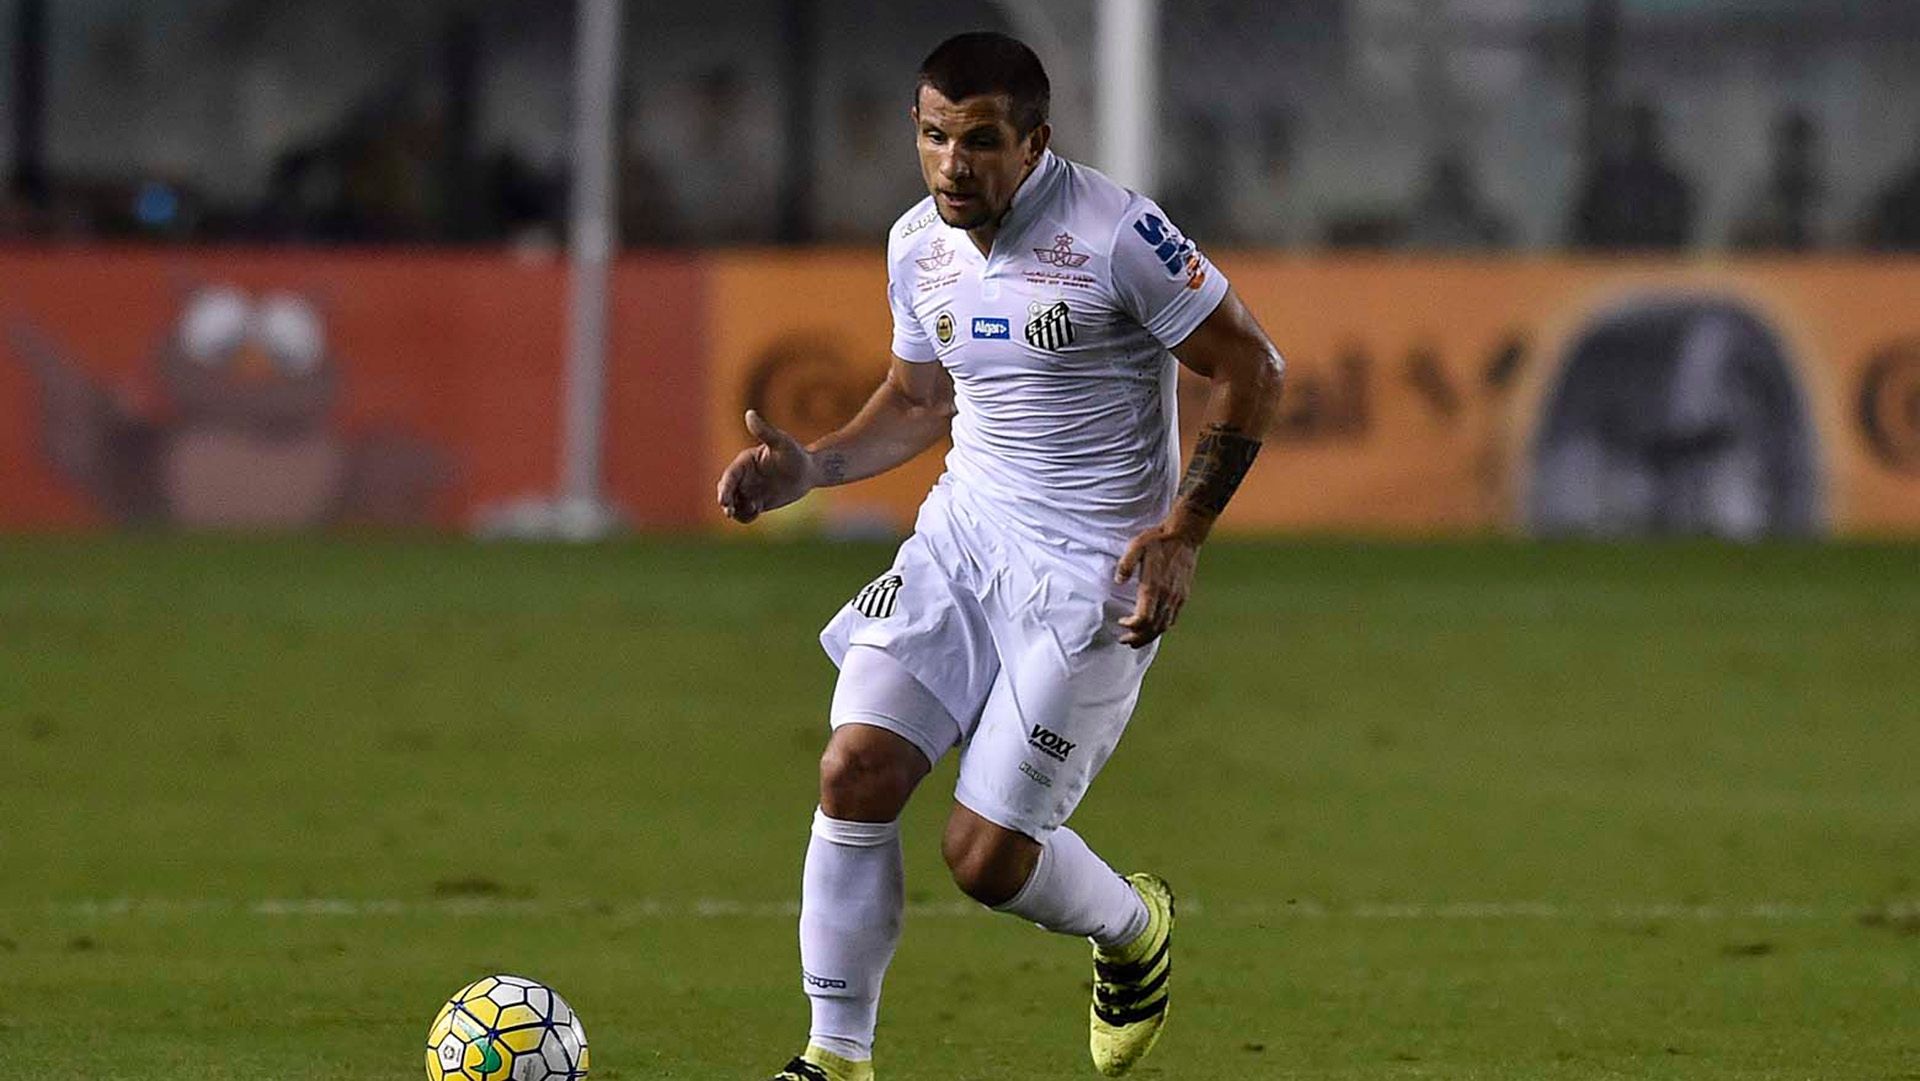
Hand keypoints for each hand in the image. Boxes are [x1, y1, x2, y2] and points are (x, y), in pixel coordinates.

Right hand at [717, 410, 814, 523]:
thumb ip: (764, 431)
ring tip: (753, 510)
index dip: (725, 488)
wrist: (808, 471)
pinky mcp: (757, 502)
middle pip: (727, 491)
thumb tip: (749, 413)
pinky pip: (745, 513)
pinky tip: (756, 512)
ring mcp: (750, 490)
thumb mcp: (781, 442)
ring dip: (736, 510)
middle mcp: (744, 477)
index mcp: (744, 462)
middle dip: (725, 501)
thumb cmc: (795, 453)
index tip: (724, 500)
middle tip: (729, 511)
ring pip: (734, 504)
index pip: (730, 476)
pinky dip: (746, 515)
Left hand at [1113, 521, 1200, 648]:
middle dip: (1137, 638)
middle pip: (1153, 628)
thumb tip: (1118, 581)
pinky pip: (1172, 619)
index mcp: (1154, 586)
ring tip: (1135, 640)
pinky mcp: (1183, 595)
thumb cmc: (1158, 540)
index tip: (1121, 622)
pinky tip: (1153, 628)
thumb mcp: (1136, 546)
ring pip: (1164, 626)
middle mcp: (1167, 596)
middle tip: (1124, 640)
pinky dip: (1161, 628)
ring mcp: (1177, 597)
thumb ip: (1126, 564)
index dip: (1131, 626)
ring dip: (1149, 636)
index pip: (1143, 618)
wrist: (1185, 535)